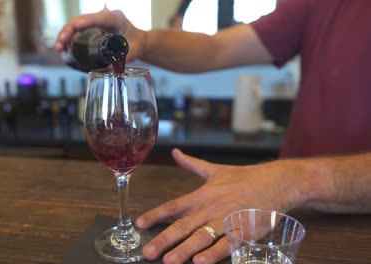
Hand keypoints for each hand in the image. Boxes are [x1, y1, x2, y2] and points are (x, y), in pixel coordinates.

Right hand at [55, 8, 146, 61]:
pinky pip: (78, 29)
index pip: (96, 18)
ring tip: (58, 48)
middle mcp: (104, 16)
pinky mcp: (92, 26)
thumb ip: (122, 59)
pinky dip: (69, 36)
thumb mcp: (132, 52)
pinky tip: (62, 46)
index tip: (73, 30)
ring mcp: (97, 20)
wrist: (140, 41)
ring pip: (76, 24)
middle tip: (60, 45)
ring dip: (65, 34)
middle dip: (68, 31)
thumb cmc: (137, 44)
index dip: (83, 23)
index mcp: (115, 18)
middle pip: (81, 20)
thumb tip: (108, 70)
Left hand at [136, 148, 304, 263]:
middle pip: (184, 225)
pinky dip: (214, 253)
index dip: (156, 215)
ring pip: (202, 236)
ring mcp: (227, 220)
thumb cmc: (244, 177)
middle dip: (164, 239)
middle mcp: (211, 207)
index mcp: (203, 194)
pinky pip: (227, 245)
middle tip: (148, 253)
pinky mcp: (244, 231)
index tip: (140, 224)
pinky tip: (200, 262)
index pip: (174, 206)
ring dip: (185, 249)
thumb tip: (175, 152)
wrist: (277, 181)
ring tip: (169, 261)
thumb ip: (192, 164)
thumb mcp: (215, 170)